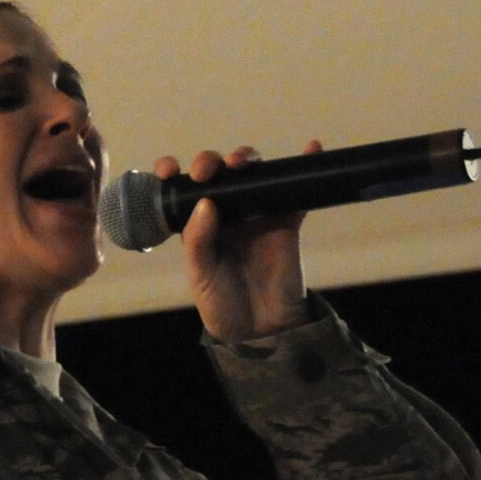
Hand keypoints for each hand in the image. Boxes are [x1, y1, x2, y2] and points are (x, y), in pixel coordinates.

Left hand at [152, 141, 320, 341]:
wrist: (261, 330)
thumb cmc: (222, 303)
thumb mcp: (200, 274)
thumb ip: (198, 240)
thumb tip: (205, 202)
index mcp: (198, 223)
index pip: (184, 190)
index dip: (175, 173)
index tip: (169, 170)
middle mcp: (226, 212)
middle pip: (219, 173)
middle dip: (211, 162)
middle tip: (207, 171)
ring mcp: (257, 213)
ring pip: (253, 174)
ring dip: (247, 159)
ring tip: (242, 162)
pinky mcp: (286, 220)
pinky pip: (295, 190)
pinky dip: (304, 166)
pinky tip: (311, 149)